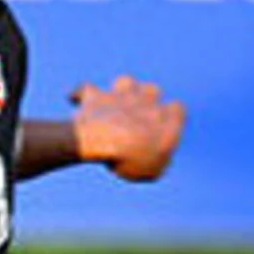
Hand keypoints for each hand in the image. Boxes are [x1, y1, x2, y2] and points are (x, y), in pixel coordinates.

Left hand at [71, 76, 185, 181]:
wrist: (105, 140)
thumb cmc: (133, 158)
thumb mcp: (153, 171)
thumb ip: (157, 161)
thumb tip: (155, 159)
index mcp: (168, 117)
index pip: (179, 110)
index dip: (172, 120)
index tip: (163, 134)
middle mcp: (146, 100)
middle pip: (153, 91)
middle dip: (147, 102)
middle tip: (137, 122)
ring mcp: (120, 95)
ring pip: (126, 81)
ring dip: (121, 92)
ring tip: (114, 107)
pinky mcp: (95, 96)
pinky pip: (85, 88)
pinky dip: (79, 95)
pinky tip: (75, 101)